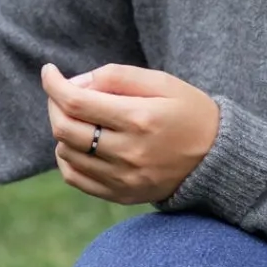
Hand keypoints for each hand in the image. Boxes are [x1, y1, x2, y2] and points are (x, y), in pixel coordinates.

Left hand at [41, 62, 219, 205]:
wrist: (217, 159)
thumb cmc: (189, 112)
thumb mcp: (161, 82)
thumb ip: (117, 77)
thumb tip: (75, 83)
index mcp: (139, 118)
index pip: (76, 102)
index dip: (54, 84)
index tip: (49, 71)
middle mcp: (129, 152)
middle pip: (64, 129)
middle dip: (54, 104)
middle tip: (63, 92)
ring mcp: (124, 178)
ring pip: (65, 153)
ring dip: (62, 130)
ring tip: (79, 116)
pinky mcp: (121, 195)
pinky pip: (75, 178)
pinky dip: (67, 157)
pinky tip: (80, 143)